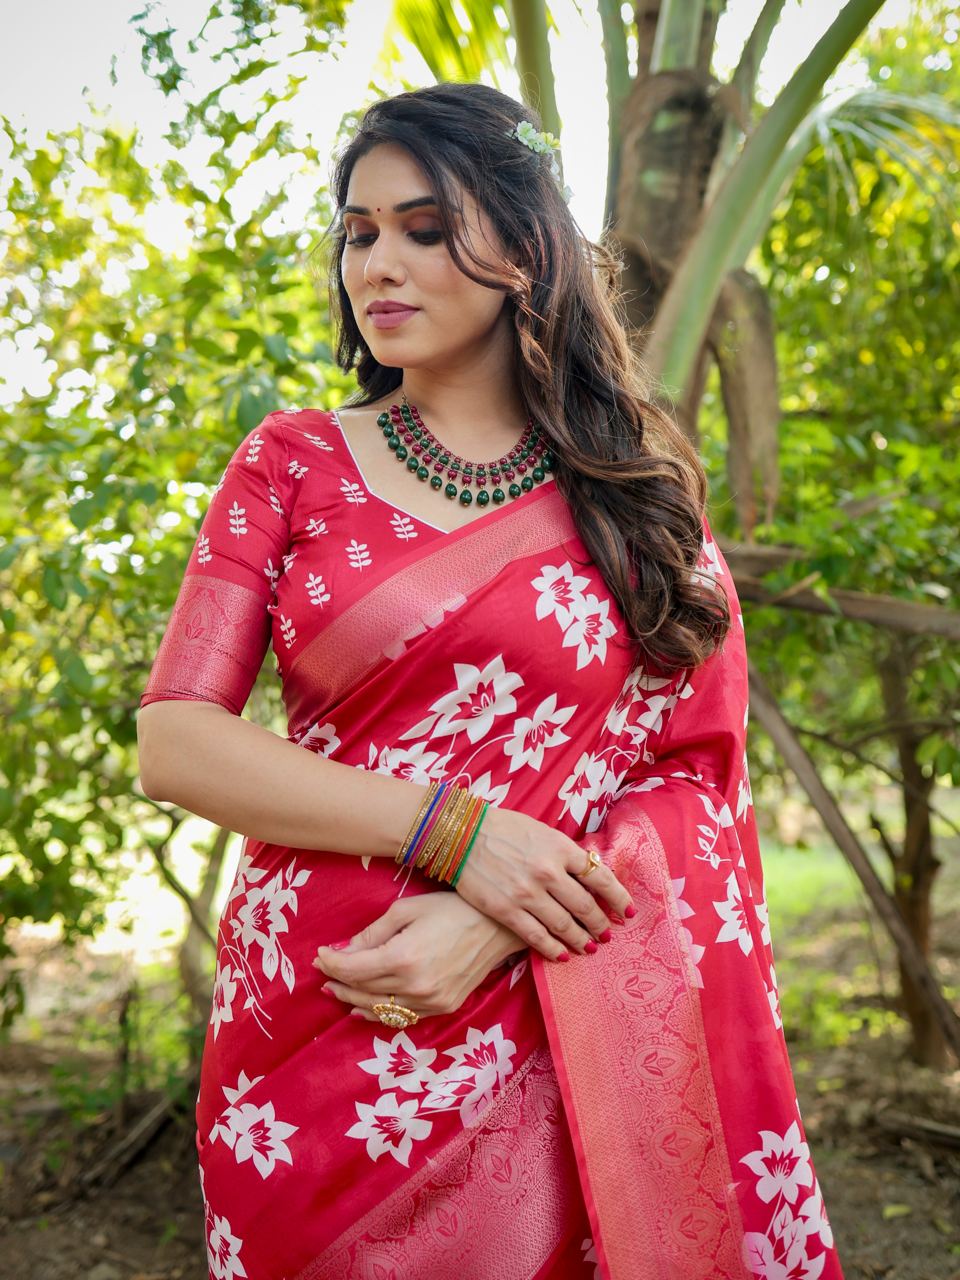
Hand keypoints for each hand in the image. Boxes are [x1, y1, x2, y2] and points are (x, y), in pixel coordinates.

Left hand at [312, 890, 523, 1021]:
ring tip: (336, 990)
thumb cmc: (451, 909)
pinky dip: (380, 1014)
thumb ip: (373, 933)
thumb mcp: (407, 910)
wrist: (496, 926)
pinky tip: (365, 1007)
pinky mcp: (443, 1008)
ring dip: (353, 1000)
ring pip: (379, 1010)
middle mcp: (415, 986)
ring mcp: (431, 1001)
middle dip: (337, 982)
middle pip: (361, 992)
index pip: (352, 969)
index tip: (320, 955)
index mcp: (403, 958)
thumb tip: (343, 950)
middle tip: (323, 973)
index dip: (331, 963)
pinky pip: (402, 1017)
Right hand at [453, 805, 633, 962]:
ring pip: (565, 925)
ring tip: (591, 947)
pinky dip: (554, 949)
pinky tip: (564, 956)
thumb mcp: (543, 831)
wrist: (461, 834)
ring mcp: (527, 894)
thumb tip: (590, 870)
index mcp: (561, 848)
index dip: (619, 898)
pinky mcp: (507, 910)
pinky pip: (537, 937)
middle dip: (601, 924)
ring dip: (582, 939)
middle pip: (586, 906)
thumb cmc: (504, 829)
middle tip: (608, 934)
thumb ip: (565, 852)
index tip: (628, 912)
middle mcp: (549, 872)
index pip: (601, 878)